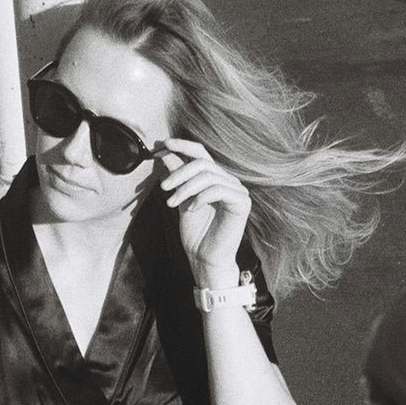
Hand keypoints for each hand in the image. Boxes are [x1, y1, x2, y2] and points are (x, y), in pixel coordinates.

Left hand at [158, 139, 250, 283]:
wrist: (204, 259)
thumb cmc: (195, 233)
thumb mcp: (181, 199)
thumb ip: (177, 177)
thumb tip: (166, 153)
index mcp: (215, 178)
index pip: (201, 153)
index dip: (184, 146)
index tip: (164, 145)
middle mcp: (228, 181)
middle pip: (202, 163)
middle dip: (179, 173)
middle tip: (163, 187)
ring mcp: (237, 191)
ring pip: (208, 176)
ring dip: (185, 188)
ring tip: (171, 203)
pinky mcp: (242, 203)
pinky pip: (218, 189)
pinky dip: (200, 197)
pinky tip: (192, 209)